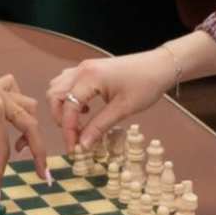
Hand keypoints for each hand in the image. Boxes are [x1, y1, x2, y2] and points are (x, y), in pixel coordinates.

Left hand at [0, 65, 40, 199]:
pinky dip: (17, 103)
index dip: (0, 174)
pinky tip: (10, 117)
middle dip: (38, 153)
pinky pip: (14, 92)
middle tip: (42, 175)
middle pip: (30, 127)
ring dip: (29, 127)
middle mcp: (2, 99)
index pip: (3, 149)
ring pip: (27, 107)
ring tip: (21, 149)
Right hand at [45, 47, 180, 154]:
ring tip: (80, 122)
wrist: (160, 66)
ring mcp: (84, 67)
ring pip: (58, 87)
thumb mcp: (123, 109)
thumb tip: (83, 145)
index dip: (68, 131)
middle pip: (54, 95)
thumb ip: (99, 126)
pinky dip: (70, 97)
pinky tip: (86, 109)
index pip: (68, 107)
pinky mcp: (90, 69)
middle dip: (60, 118)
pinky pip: (68, 82)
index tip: (74, 149)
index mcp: (89, 77)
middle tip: (74, 135)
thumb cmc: (145, 85)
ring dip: (63, 107)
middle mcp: (82, 70)